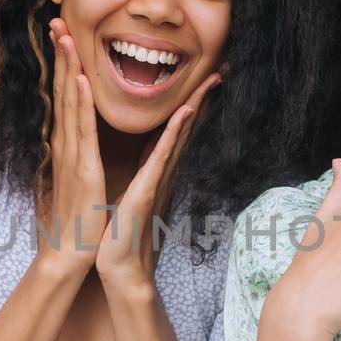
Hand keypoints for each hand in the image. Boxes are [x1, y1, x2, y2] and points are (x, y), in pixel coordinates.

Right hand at [38, 17, 108, 276]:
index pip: (66, 97)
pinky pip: (82, 131)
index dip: (64, 65)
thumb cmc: (78, 220)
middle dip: (60, 55)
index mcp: (70, 146)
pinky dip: (80, 104)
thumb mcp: (80, 179)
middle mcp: (67, 145)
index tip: (63, 36)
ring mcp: (73, 156)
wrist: (71, 253)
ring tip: (65, 36)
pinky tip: (80, 80)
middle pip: (63, 91)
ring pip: (69, 103)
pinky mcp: (84, 170)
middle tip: (56, 20)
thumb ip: (78, 157)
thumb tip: (77, 143)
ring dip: (67, 68)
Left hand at [96, 66, 222, 292]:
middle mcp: (162, 173)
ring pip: (178, 136)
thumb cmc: (121, 236)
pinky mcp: (147, 191)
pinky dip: (174, 133)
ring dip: (194, 106)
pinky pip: (161, 156)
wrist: (119, 269)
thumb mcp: (131, 199)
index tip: (201, 81)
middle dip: (201, 98)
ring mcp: (157, 181)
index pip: (173, 132)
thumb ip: (142, 180)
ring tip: (209, 81)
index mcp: (155, 173)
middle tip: (220, 70)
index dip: (188, 105)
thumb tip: (145, 166)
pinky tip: (185, 113)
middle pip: (184, 129)